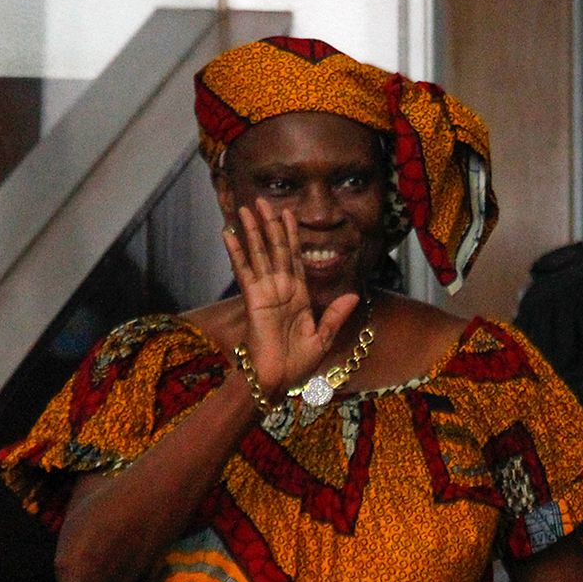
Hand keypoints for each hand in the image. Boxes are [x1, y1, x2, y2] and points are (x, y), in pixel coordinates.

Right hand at [223, 200, 358, 394]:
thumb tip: (354, 295)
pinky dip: (236, 252)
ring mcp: (265, 292)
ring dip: (252, 231)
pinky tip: (228, 233)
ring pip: (259, 254)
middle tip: (264, 200)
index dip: (292, 235)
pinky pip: (244, 271)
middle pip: (276, 249)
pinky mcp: (254, 300)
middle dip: (271, 225)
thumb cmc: (296, 364)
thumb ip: (335, 315)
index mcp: (297, 296)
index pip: (295, 258)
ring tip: (246, 208)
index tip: (289, 213)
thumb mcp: (322, 338)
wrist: (277, 381)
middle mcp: (280, 289)